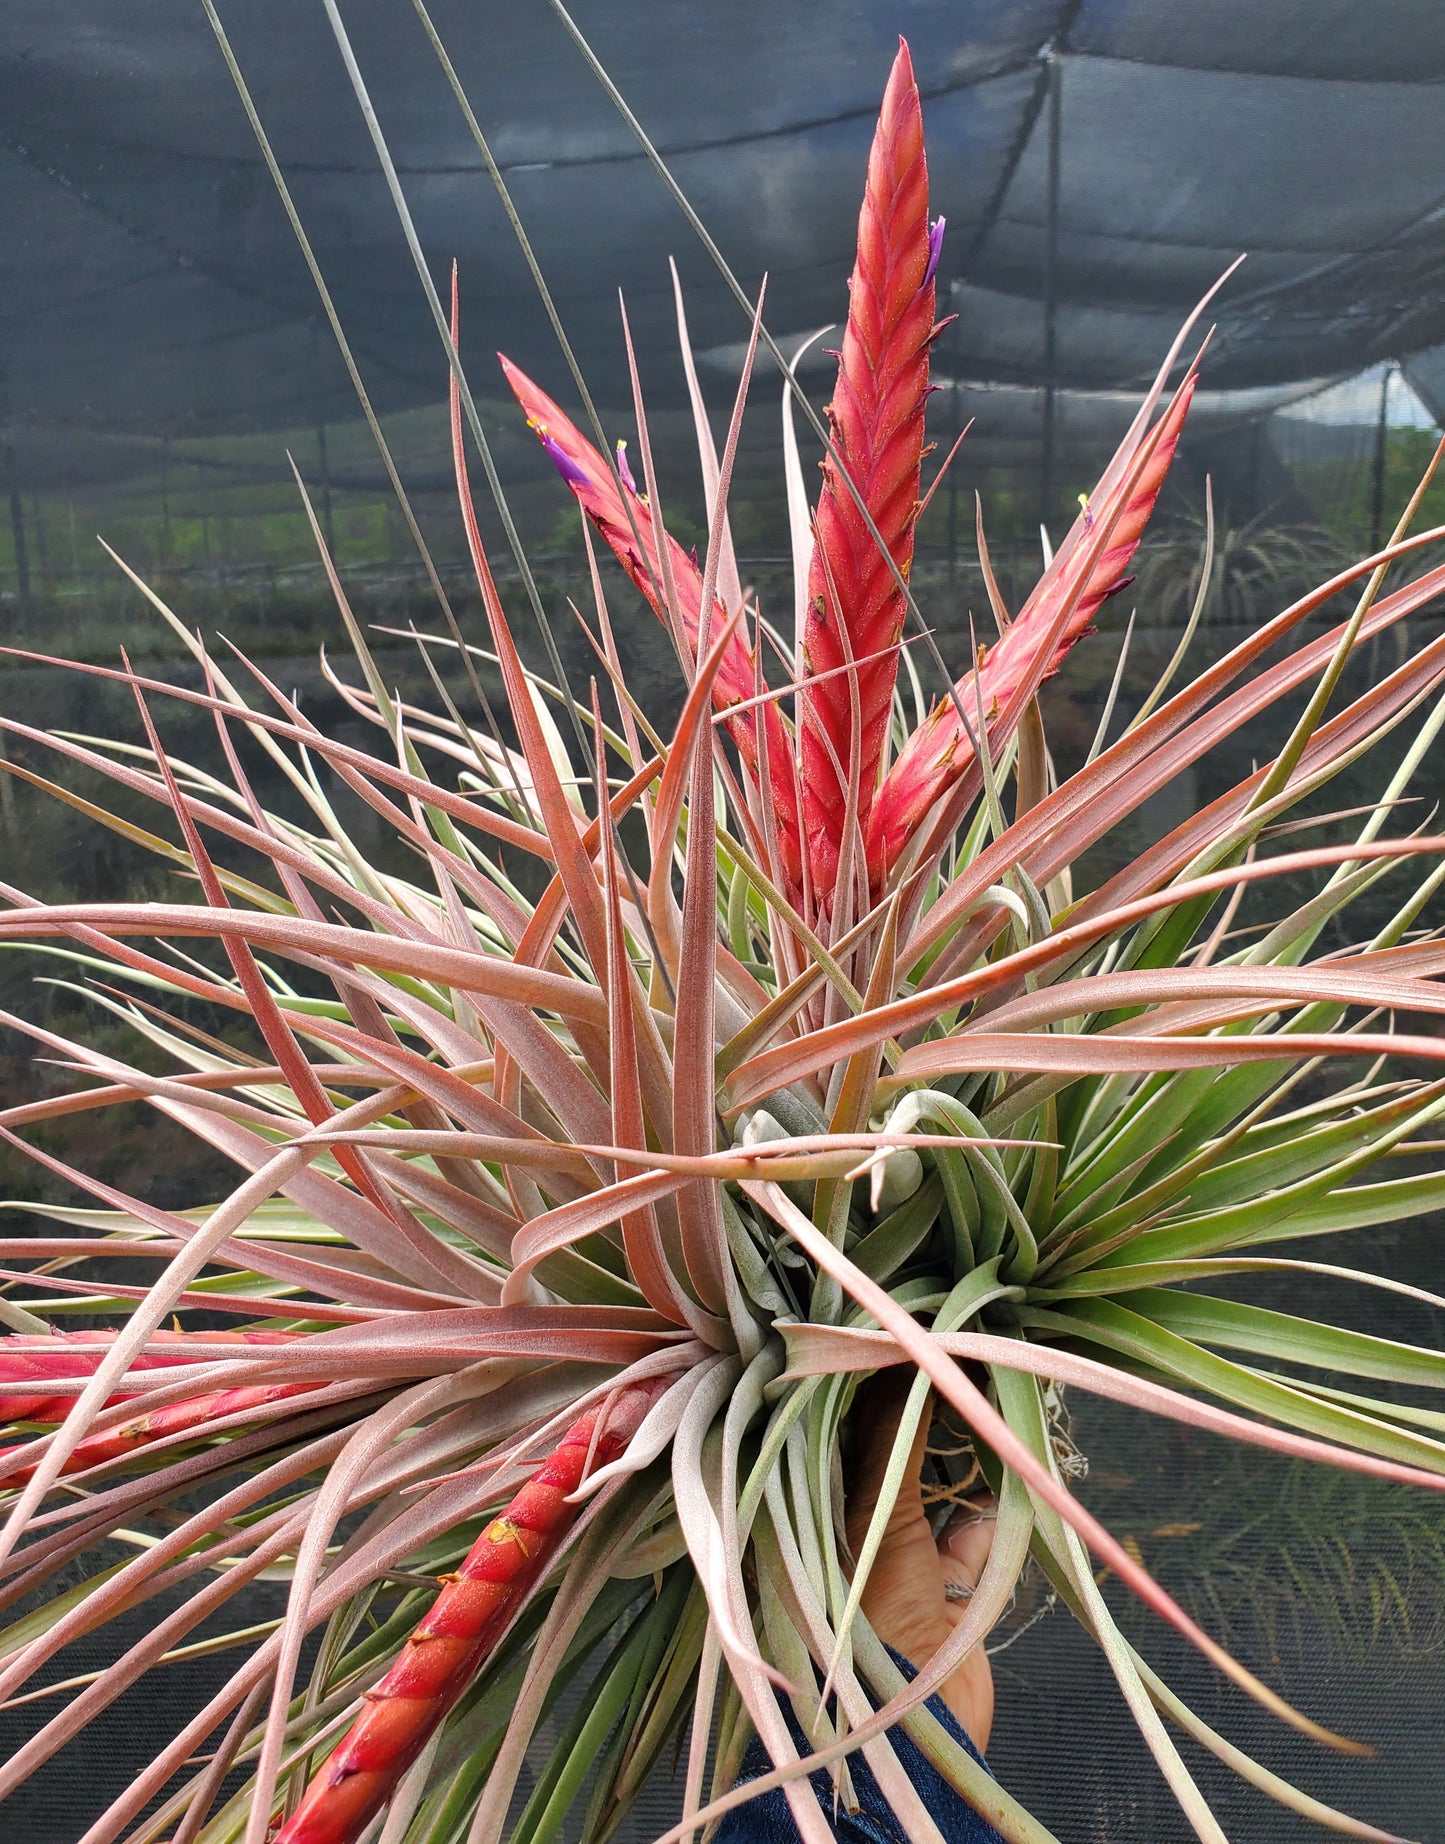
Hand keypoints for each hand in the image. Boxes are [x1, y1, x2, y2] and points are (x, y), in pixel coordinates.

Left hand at [843, 1370, 995, 1750]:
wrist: (908, 1729)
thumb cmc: (867, 1616)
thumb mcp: (875, 1518)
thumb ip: (894, 1439)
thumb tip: (907, 1358)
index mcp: (805, 1509)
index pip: (833, 1426)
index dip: (865, 1380)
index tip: (901, 1333)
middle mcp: (845, 1530)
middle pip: (884, 1453)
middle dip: (918, 1409)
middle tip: (951, 1354)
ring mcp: (896, 1565)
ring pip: (931, 1492)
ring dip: (961, 1453)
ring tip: (988, 1394)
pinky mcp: (944, 1597)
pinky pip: (971, 1540)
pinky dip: (994, 1511)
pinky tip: (1015, 1469)